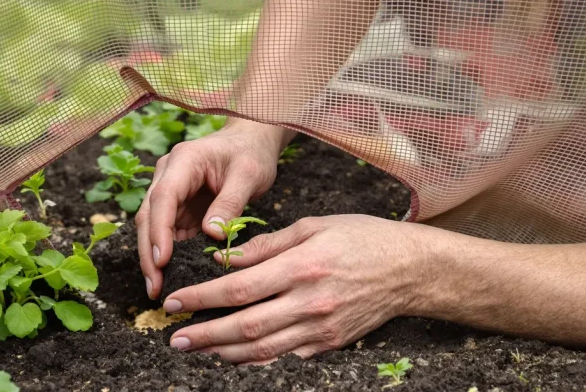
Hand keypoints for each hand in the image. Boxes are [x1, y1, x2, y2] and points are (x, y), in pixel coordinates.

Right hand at [136, 119, 294, 298]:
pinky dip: (168, 254)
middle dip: (149, 253)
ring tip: (159, 290)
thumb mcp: (248, 175)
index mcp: (183, 161)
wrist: (251, 141)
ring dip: (153, 258)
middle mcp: (168, 175)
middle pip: (148, 216)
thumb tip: (212, 235)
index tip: (161, 261)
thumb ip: (230, 203)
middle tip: (155, 287)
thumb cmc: (251, 153)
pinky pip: (168, 232)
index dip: (159, 231)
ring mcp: (171, 191)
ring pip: (152, 227)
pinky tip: (172, 277)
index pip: (163, 198)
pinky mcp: (178, 206)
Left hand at [162, 215, 428, 363]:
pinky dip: (256, 359)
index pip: (238, 288)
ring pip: (263, 349)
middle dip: (204, 335)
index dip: (202, 299)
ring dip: (224, 353)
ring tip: (197, 350)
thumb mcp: (313, 227)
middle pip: (245, 326)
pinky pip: (285, 356)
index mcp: (301, 266)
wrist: (410, 270)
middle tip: (175, 339)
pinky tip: (235, 355)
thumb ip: (266, 245)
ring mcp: (321, 328)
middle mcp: (309, 302)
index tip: (175, 302)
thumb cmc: (361, 238)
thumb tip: (226, 259)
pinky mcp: (330, 344)